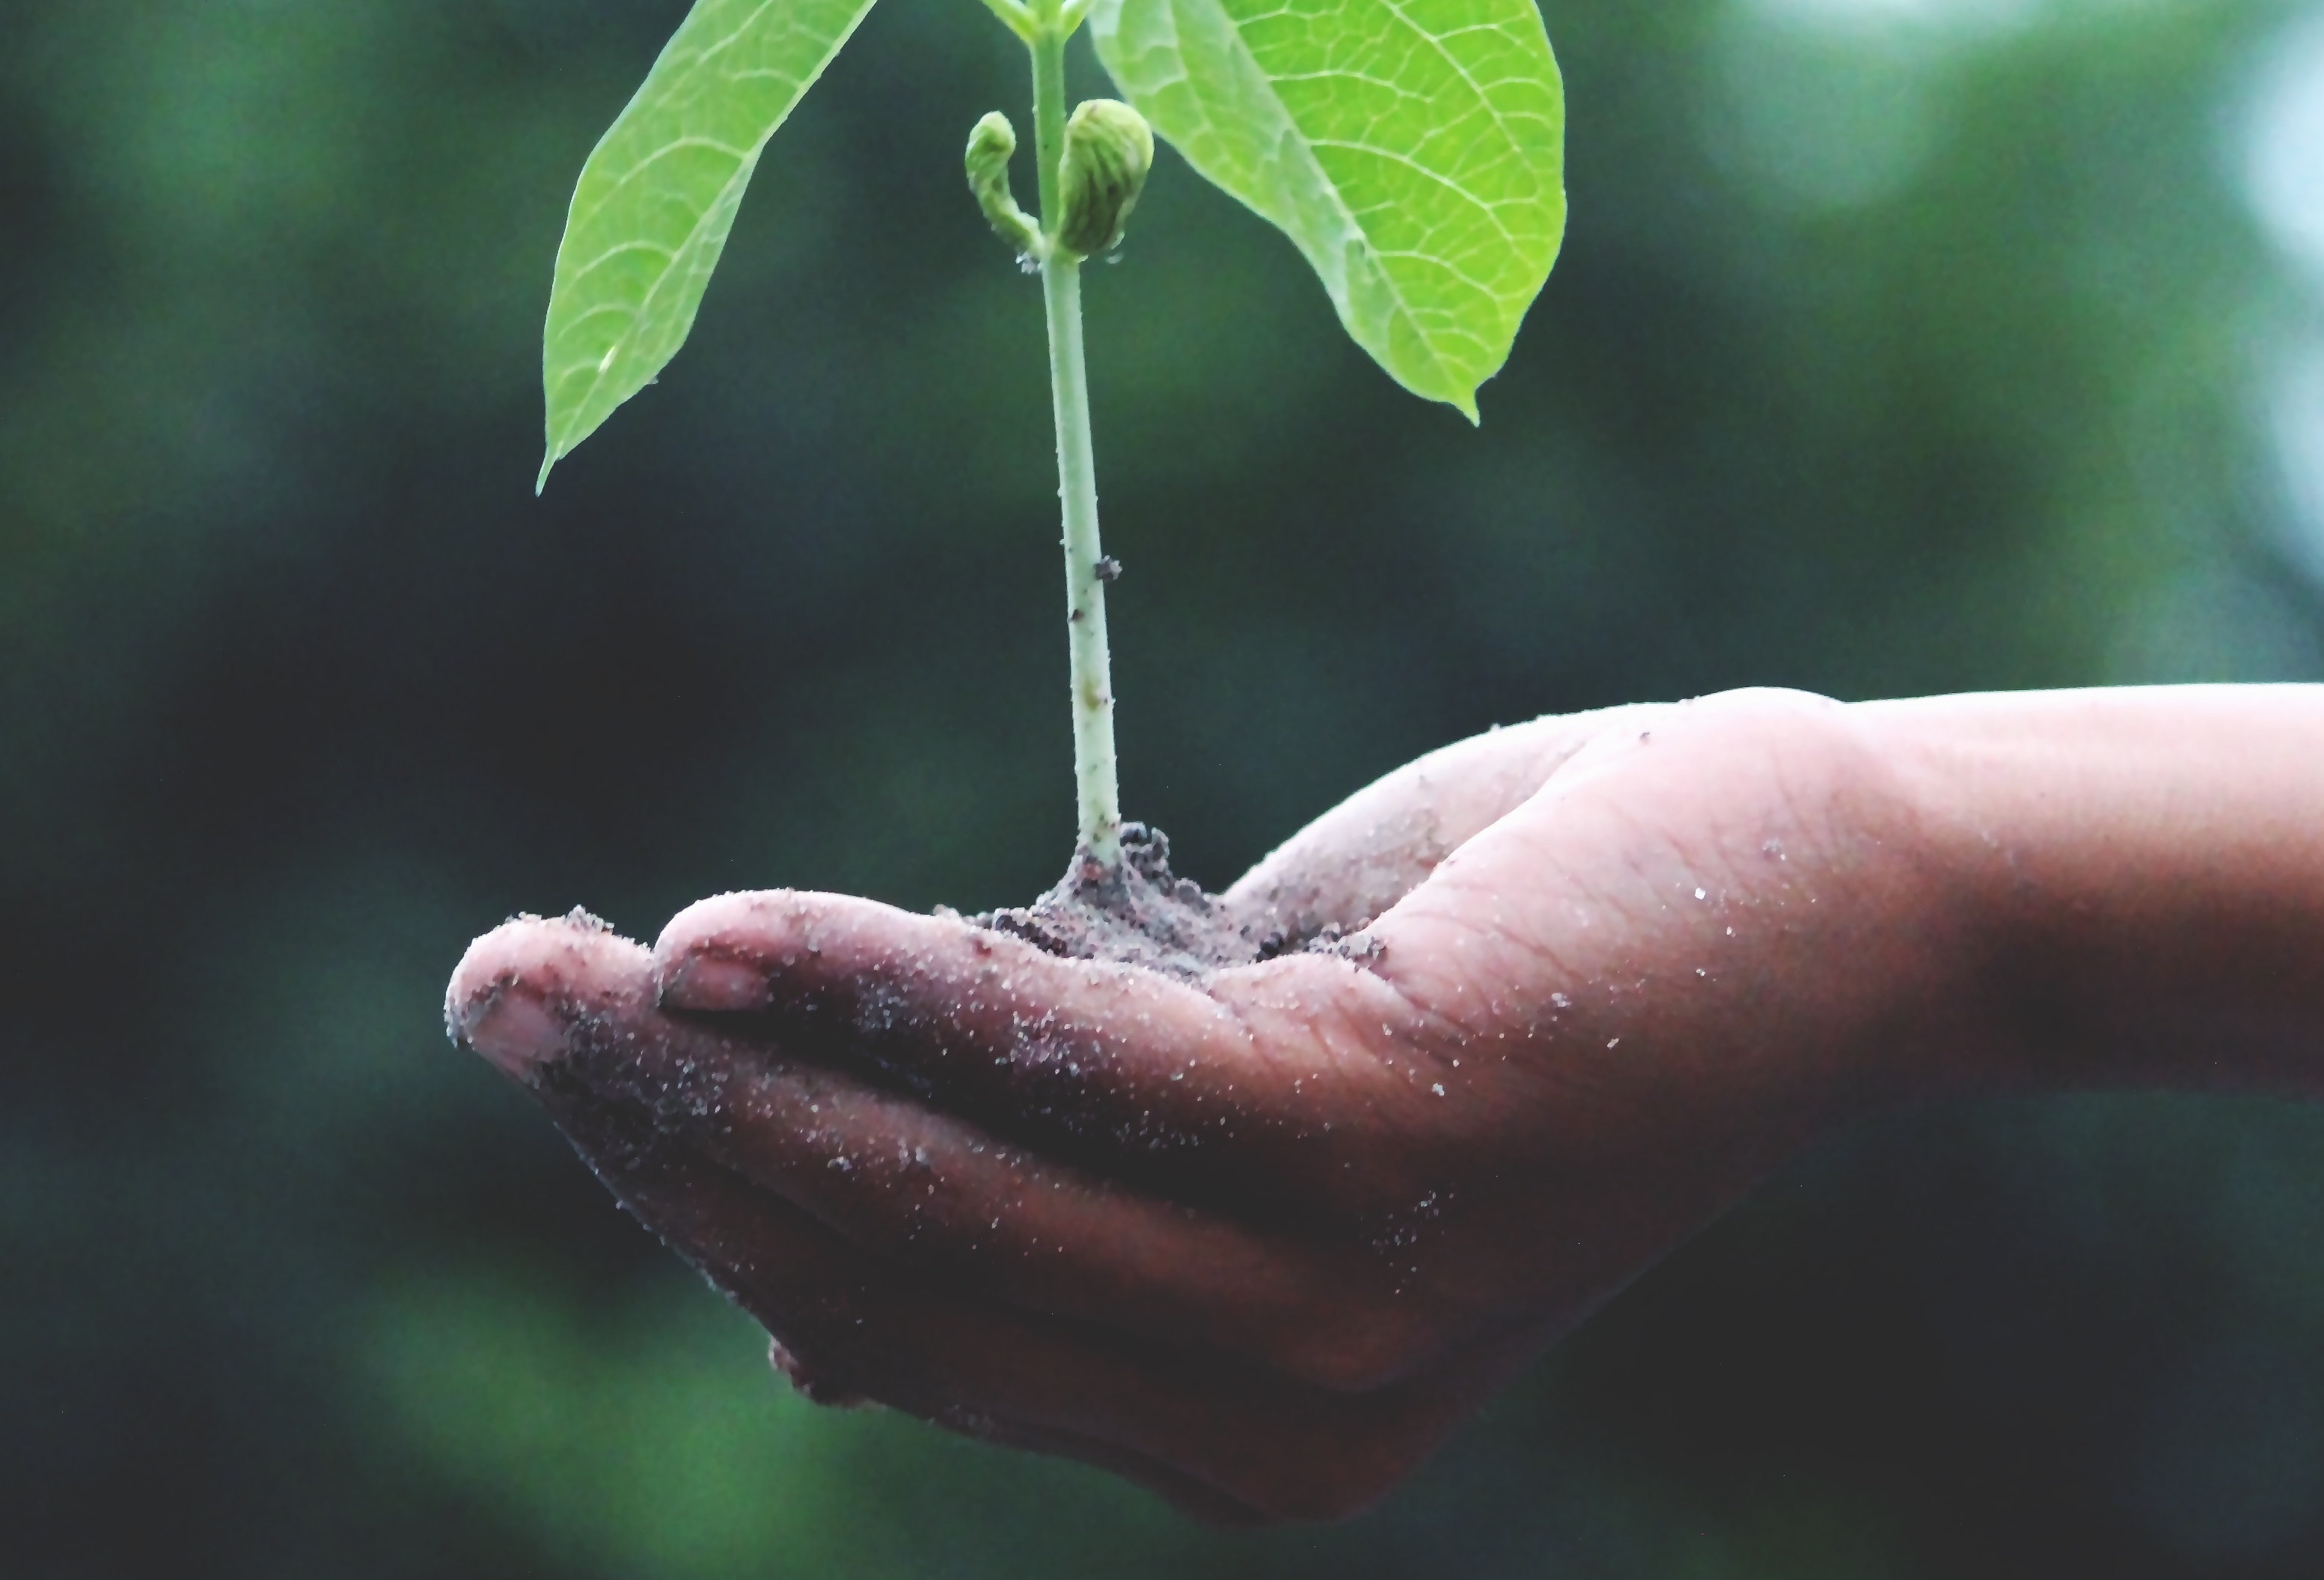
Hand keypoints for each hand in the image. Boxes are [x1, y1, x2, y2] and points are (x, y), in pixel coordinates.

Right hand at [442, 690, 1998, 1521]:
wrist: (1832, 894)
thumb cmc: (1520, 962)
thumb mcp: (1251, 1092)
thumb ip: (1058, 1182)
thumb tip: (793, 1307)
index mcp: (1240, 1430)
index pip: (905, 1325)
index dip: (710, 1200)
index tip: (570, 1057)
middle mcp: (1284, 1421)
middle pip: (892, 1272)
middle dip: (665, 1136)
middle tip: (491, 991)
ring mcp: (1339, 1302)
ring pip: (949, 1188)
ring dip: (720, 1067)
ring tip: (548, 966)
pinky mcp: (1382, 1142)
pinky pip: (1068, 1067)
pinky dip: (884, 992)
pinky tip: (726, 937)